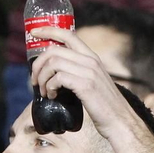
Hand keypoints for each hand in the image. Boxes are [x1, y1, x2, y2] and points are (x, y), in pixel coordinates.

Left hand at [26, 25, 142, 145]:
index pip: (68, 34)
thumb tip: (54, 74)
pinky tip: (52, 96)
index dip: (49, 30)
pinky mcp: (86, 86)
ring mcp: (89, 72)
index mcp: (92, 57)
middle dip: (38, 64)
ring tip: (43, 91)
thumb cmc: (104, 106)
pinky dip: (49, 87)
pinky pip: (58, 78)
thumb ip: (79, 73)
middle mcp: (91, 61)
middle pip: (54, 50)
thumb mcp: (93, 82)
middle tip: (34, 80)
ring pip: (53, 63)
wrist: (120, 121)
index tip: (35, 33)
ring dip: (42, 78)